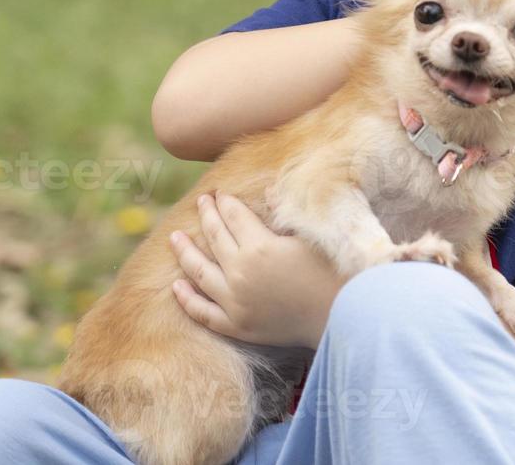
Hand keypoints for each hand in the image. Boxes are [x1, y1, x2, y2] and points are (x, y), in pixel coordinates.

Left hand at [169, 192, 345, 349]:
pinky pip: (203, 312)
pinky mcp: (236, 326)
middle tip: (202, 202)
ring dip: (185, 252)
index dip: (226, 202)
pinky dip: (187, 298)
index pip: (234, 216)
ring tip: (175, 237)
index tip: (220, 193)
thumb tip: (268, 188)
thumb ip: (284, 212)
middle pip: (215, 237)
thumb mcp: (309, 235)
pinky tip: (177, 285)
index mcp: (259, 246)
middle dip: (207, 216)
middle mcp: (240, 273)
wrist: (339, 316)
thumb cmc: (331, 271)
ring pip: (200, 272)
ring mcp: (235, 302)